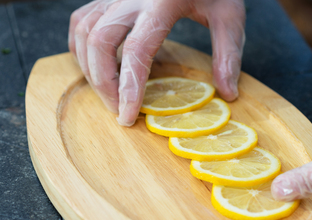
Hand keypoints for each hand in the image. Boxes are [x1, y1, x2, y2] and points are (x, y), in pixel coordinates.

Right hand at [69, 0, 244, 125]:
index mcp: (161, 2)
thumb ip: (228, 54)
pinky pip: (82, 20)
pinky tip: (93, 64)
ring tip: (109, 94)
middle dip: (103, 83)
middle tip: (118, 110)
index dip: (129, 88)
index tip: (128, 116)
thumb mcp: (230, 15)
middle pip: (99, 42)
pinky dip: (81, 46)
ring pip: (85, 31)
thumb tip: (228, 94)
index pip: (136, 51)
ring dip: (89, 67)